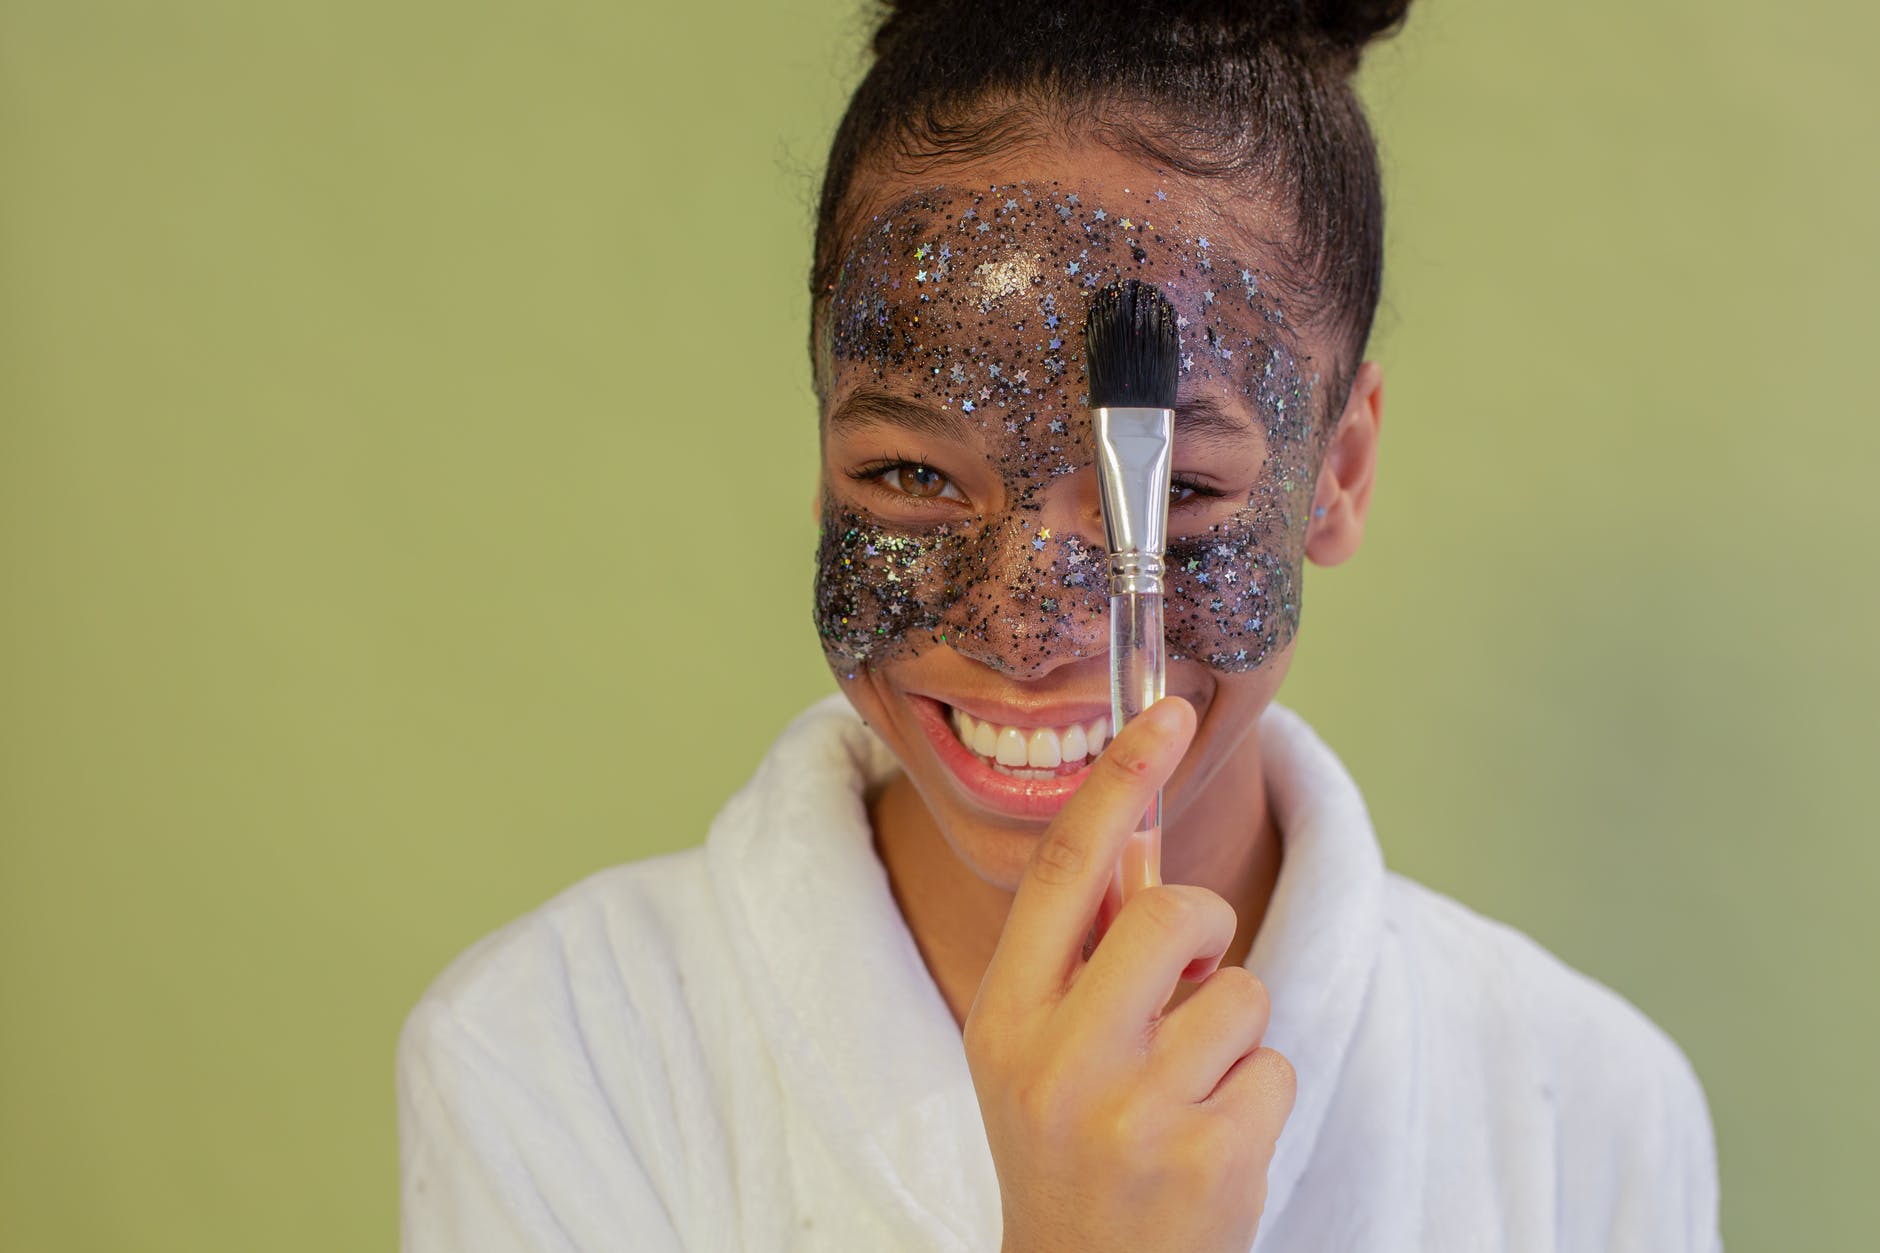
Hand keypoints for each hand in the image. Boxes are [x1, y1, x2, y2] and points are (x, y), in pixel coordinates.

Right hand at [963, 696, 1295, 1252]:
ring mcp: (1134, 1114)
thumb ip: (1077, 956)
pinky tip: (1212, 1143)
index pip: (1067, 868)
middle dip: (1208, 929)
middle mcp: (1059, 1060)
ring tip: (1190, 1090)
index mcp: (1005, 1016)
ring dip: (1234, 1034)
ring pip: (1242, 995)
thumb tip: (1141, 841)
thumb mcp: (1033, 1051)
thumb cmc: (1067, 1145)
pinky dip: (1258, 1097)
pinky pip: (1275, 1069)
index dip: (1121, 778)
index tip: (1168, 711)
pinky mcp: (1209, 1162)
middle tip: (1194, 976)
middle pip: (1175, 914)